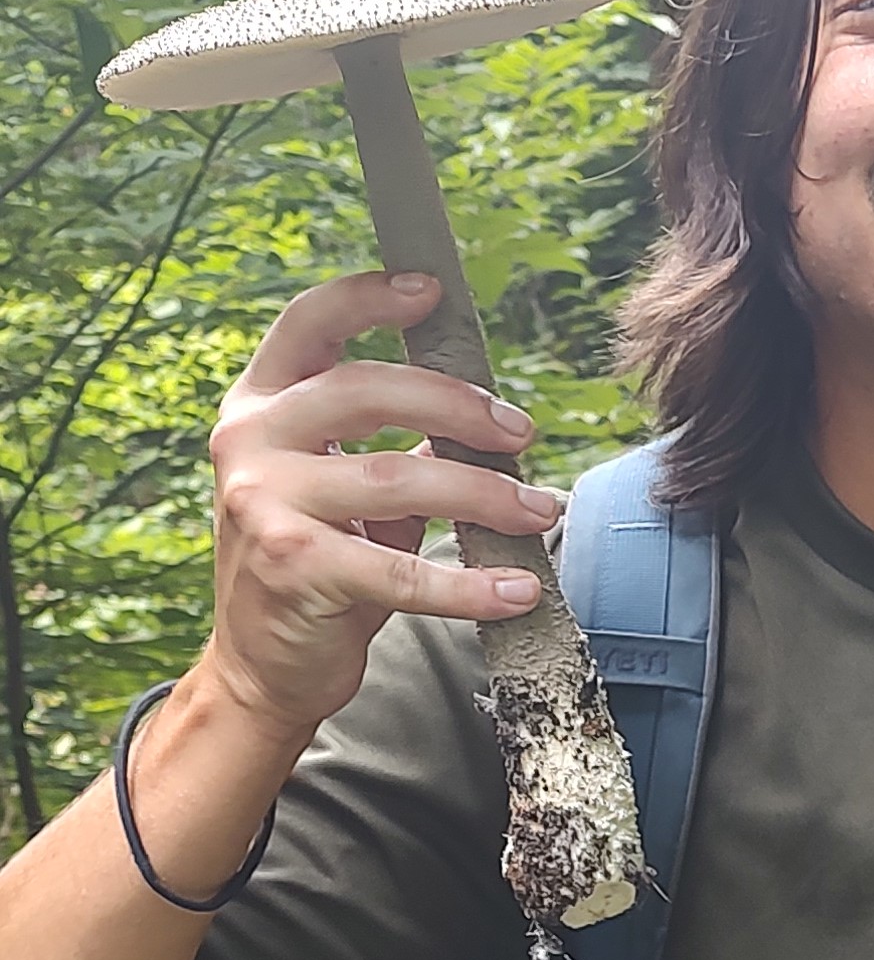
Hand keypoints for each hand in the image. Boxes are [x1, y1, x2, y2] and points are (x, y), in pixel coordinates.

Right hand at [204, 270, 560, 739]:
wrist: (263, 666)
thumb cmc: (318, 564)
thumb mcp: (345, 489)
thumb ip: (393, 444)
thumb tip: (485, 415)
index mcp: (259, 405)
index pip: (309, 325)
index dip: (369, 298)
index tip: (432, 292)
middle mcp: (248, 442)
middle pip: (365, 391)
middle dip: (458, 406)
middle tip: (522, 432)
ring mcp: (262, 502)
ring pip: (397, 478)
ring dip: (485, 494)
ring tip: (540, 511)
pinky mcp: (293, 567)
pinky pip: (402, 570)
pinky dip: (470, 583)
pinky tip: (517, 589)